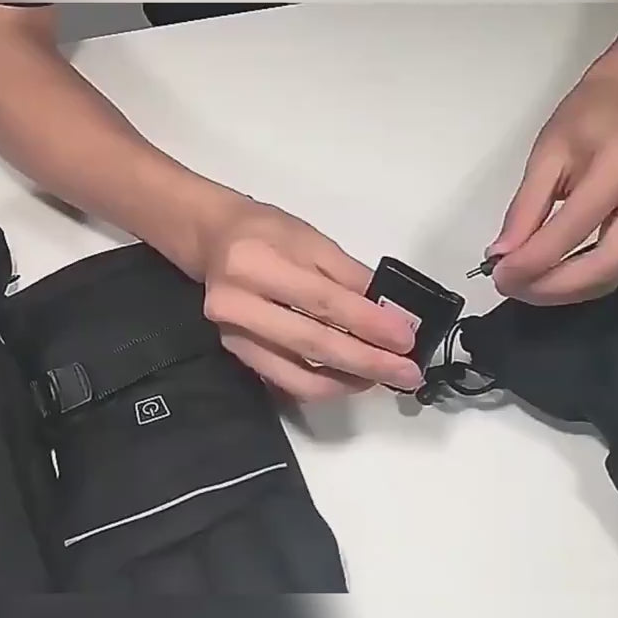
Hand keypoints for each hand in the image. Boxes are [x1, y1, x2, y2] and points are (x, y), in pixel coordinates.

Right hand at [200, 197, 422, 400]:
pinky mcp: (238, 356)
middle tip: (406, 371)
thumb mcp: (312, 240)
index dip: (368, 324)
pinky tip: (353, 377)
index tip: (405, 339)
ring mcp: (234, 336)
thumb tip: (391, 314)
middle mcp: (237, 305)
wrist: (211, 240)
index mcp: (256, 264)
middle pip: (313, 344)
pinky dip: (325, 384)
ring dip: (350, 381)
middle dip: (367, 362)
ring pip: (300, 377)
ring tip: (385, 375)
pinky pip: (288, 382)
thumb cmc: (265, 233)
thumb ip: (352, 278)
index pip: (323, 301)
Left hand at [487, 69, 617, 304]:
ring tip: (526, 284)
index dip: (533, 261)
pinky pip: (617, 266)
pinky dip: (580, 280)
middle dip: (552, 287)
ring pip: (613, 274)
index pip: (574, 229)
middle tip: (512, 287)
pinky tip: (551, 275)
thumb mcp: (546, 154)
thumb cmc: (587, 116)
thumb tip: (503, 255)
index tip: (499, 273)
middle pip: (604, 266)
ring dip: (565, 290)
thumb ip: (524, 209)